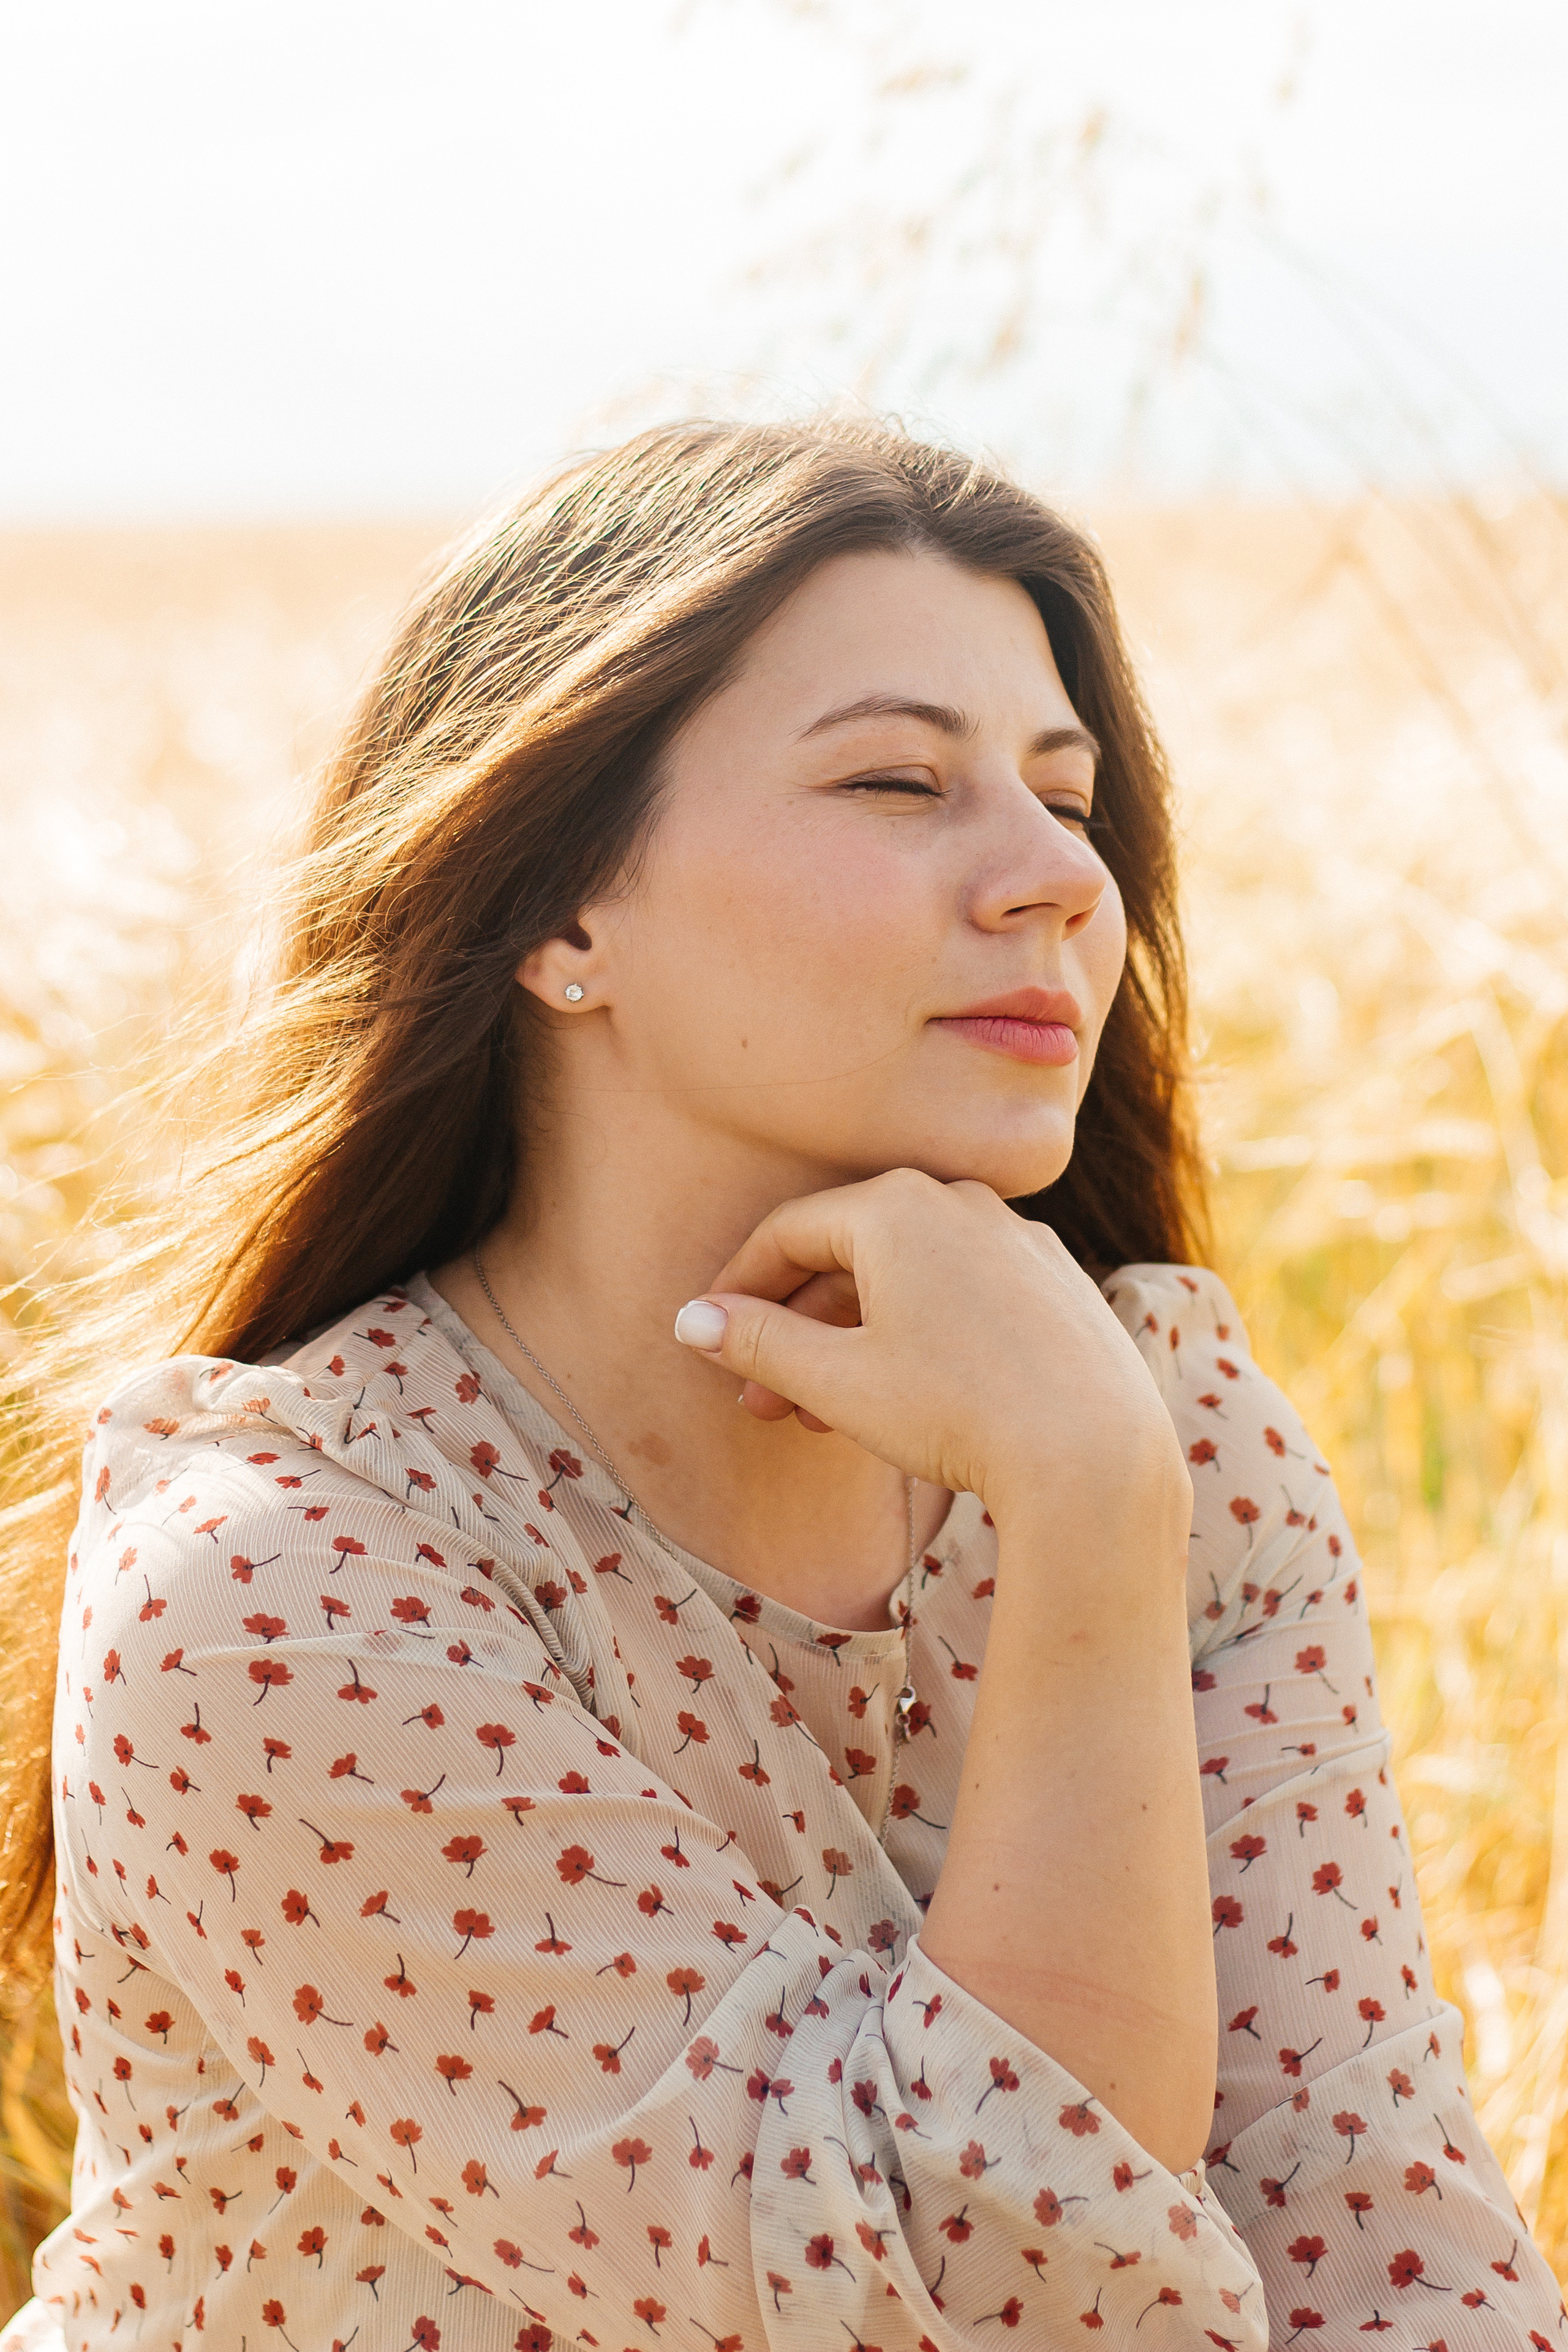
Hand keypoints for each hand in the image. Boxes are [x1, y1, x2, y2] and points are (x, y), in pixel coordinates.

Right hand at [676, 1168, 1187, 1529]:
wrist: (1094, 1454)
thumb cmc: (956, 1410)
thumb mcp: (837, 1381)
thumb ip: (758, 1341)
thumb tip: (690, 1320)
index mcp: (896, 1207)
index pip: (788, 1232)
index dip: (738, 1288)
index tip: (709, 1339)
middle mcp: (961, 1202)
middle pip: (849, 1255)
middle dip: (795, 1329)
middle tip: (760, 1402)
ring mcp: (1018, 1240)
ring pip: (908, 1278)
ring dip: (852, 1339)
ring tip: (820, 1416)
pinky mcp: (1058, 1283)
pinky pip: (964, 1293)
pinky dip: (918, 1335)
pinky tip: (903, 1399)